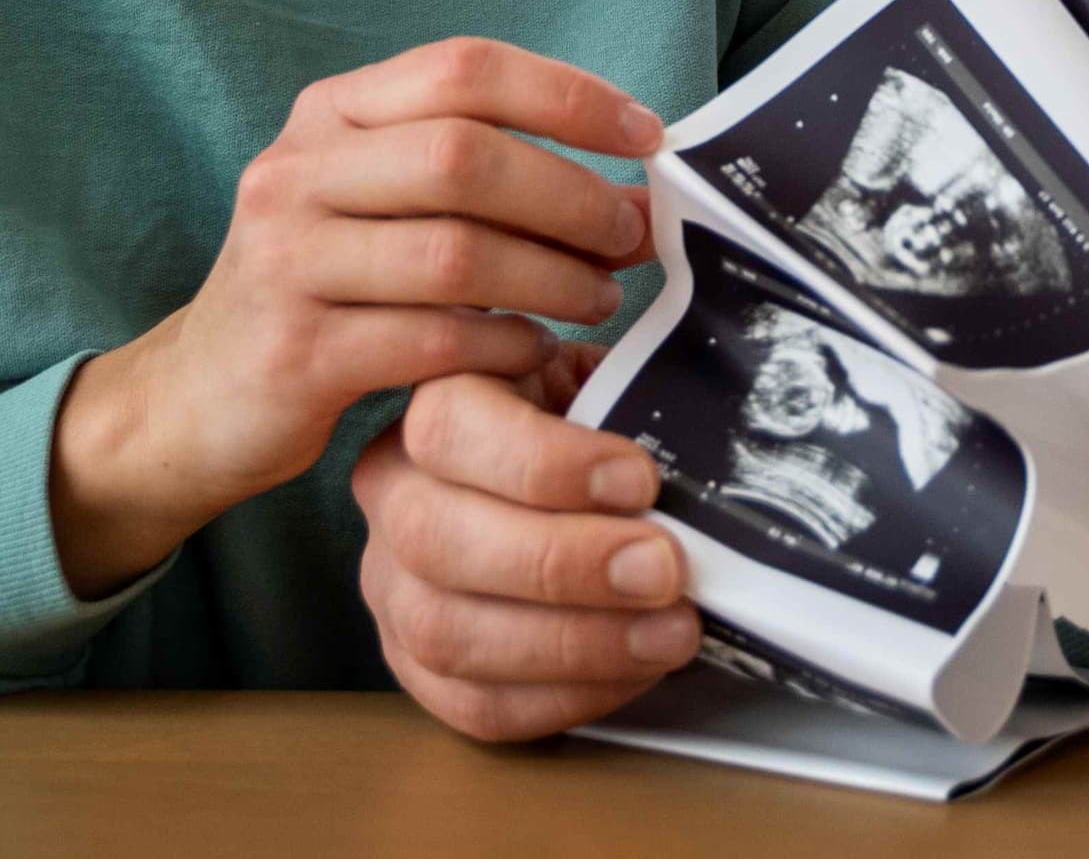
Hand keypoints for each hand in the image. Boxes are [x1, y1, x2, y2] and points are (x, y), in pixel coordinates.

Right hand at [49, 37, 661, 597]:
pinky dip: (504, 343)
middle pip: (463, 156)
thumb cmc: (323, 287)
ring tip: (600, 297)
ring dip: (551, 275)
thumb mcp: (374, 199)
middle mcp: (296, 173)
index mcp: (328, 115)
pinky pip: (432, 338)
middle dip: (569, 194)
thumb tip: (627, 173)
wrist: (195, 397)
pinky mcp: (295, 353)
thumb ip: (472, 168)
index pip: (462, 68)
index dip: (567, 94)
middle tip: (632, 236)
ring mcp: (287, 262)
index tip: (648, 135)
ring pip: (454, 252)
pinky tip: (537, 353)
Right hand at [353, 356, 698, 740]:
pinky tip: (634, 671)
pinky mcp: (416, 665)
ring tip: (670, 632)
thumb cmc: (588, 430)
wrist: (557, 484)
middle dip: (564, 563)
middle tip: (664, 570)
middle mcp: (394, 491)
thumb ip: (628, 406)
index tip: (641, 480)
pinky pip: (474, 703)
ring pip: (445, 632)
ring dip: (574, 643)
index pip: (451, 427)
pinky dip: (564, 696)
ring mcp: (391, 586)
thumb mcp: (603, 385)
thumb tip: (698, 456)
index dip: (545, 462)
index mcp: (436, 398)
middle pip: (436, 539)